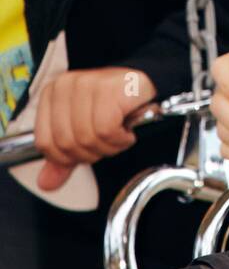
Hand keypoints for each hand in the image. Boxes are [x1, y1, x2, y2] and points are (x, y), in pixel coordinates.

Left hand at [34, 66, 156, 191]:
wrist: (143, 87)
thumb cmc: (114, 106)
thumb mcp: (84, 132)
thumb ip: (64, 157)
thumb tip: (47, 183)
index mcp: (51, 95)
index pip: (45, 142)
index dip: (68, 157)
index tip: (86, 151)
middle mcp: (65, 86)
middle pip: (67, 143)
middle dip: (91, 152)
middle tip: (107, 142)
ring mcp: (85, 85)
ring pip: (87, 138)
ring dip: (109, 146)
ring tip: (119, 135)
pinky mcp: (107, 89)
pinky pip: (106, 130)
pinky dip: (120, 138)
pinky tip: (127, 130)